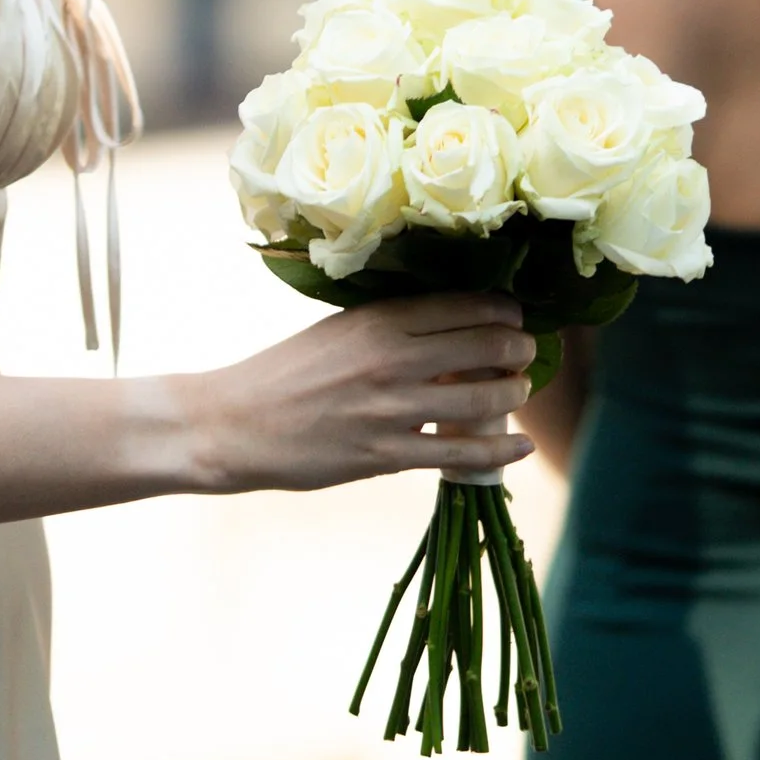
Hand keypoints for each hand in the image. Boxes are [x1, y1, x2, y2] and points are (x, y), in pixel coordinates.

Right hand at [186, 292, 534, 495]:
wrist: (233, 424)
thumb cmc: (286, 373)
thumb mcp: (339, 330)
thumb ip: (392, 326)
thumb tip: (455, 325)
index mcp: (377, 319)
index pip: (466, 304)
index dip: (506, 310)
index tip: (516, 317)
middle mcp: (391, 358)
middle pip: (487, 345)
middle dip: (520, 349)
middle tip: (526, 353)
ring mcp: (391, 409)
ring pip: (483, 397)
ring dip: (515, 394)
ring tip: (520, 391)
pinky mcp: (386, 455)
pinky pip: (460, 452)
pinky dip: (500, 450)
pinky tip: (520, 447)